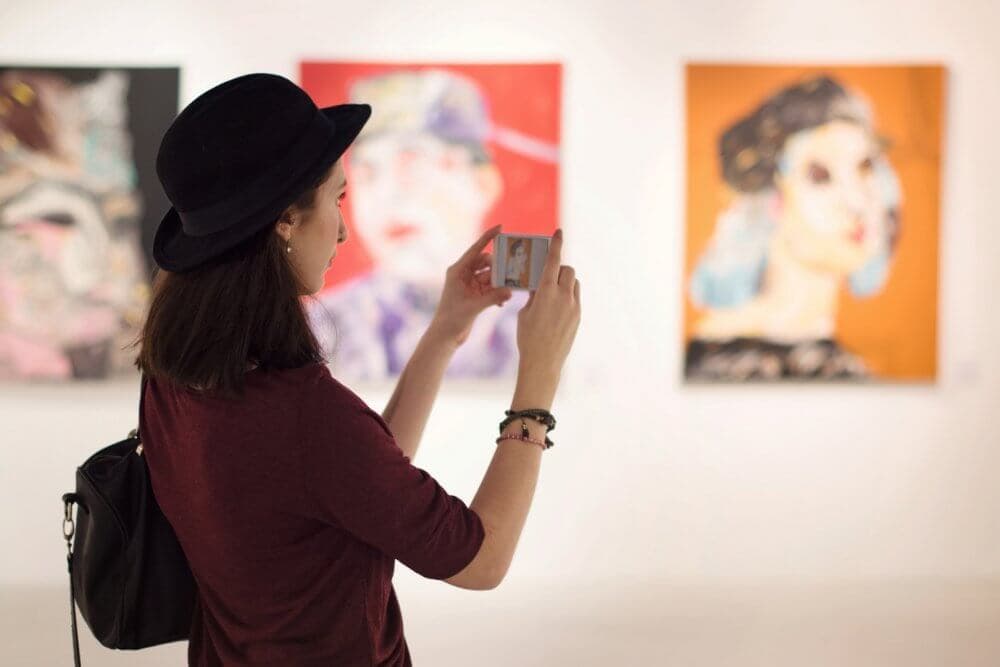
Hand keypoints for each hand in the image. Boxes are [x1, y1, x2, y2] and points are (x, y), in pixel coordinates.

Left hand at [429, 224, 512, 345]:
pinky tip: (502, 302)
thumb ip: (493, 297)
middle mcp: (464, 274)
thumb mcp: (474, 307)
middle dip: (499, 268)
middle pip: (486, 262)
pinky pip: (491, 287)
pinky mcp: (475, 294)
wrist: (445, 336)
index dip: (488, 237)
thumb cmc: (452, 319)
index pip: (476, 249)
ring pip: (490, 276)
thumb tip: (510, 291)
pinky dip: (497, 292)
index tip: (501, 228)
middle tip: (511, 272)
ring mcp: (470, 284)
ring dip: (499, 283)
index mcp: (458, 271)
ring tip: (507, 292)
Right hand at [515, 228, 580, 387]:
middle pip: (567, 270)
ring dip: (564, 282)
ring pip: (574, 283)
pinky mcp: (578, 317)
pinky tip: (556, 307)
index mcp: (547, 292)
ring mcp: (574, 307)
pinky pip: (575, 298)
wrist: (543, 362)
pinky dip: (567, 296)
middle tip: (547, 276)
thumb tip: (540, 287)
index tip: (559, 232)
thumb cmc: (528, 337)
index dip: (556, 244)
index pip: (553, 261)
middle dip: (559, 269)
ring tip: (551, 293)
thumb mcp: (525, 312)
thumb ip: (534, 296)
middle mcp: (564, 296)